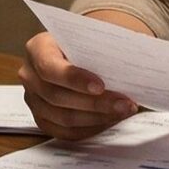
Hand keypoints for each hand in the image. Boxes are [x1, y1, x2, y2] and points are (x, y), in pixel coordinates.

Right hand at [17, 32, 135, 141]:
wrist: (77, 53)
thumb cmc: (86, 43)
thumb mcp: (92, 36)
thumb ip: (106, 45)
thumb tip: (138, 54)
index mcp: (37, 48)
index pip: (49, 67)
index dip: (74, 79)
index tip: (101, 85)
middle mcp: (29, 75)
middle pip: (57, 97)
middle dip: (95, 103)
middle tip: (125, 103)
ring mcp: (33, 100)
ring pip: (63, 118)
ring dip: (97, 118)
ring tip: (124, 111)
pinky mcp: (43, 119)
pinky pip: (66, 132)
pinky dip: (91, 128)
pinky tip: (111, 120)